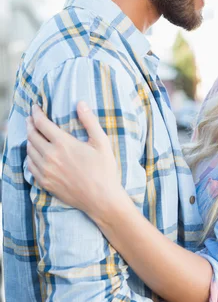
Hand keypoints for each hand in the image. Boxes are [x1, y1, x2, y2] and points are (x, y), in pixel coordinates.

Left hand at [26, 102, 125, 217]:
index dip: (36, 113)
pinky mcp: (45, 183)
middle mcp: (50, 156)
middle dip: (30, 124)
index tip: (35, 107)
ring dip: (29, 140)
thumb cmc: (104, 170)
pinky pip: (30, 167)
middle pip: (32, 136)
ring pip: (29, 151)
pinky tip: (34, 155)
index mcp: (63, 144)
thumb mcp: (101, 142)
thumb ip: (90, 121)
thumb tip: (80, 103)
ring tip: (33, 135)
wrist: (101, 199)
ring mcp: (46, 171)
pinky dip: (30, 157)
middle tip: (31, 119)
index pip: (41, 123)